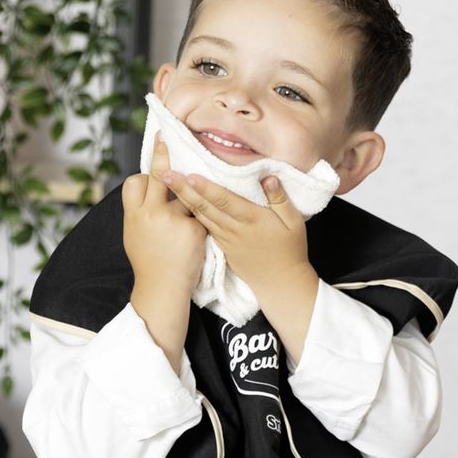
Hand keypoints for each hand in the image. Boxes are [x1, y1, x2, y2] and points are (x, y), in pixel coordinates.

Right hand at [122, 133, 207, 294]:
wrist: (163, 289)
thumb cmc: (149, 262)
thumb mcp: (134, 234)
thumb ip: (140, 211)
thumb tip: (146, 187)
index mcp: (133, 215)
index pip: (135, 181)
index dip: (144, 175)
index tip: (150, 165)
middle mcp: (152, 213)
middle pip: (160, 175)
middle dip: (162, 155)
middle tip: (165, 137)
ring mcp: (174, 219)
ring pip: (186, 195)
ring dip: (189, 198)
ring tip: (191, 196)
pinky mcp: (195, 228)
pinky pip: (202, 213)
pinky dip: (202, 220)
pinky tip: (198, 234)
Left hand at [160, 168, 309, 293]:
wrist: (280, 284)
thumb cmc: (290, 250)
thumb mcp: (293, 223)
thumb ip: (280, 199)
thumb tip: (269, 178)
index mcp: (252, 219)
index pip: (225, 200)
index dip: (206, 188)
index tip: (190, 175)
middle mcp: (234, 229)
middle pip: (206, 206)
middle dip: (184, 189)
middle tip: (164, 173)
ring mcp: (226, 239)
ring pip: (201, 216)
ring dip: (183, 200)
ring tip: (167, 185)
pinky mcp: (223, 247)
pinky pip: (205, 228)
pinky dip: (191, 215)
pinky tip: (180, 206)